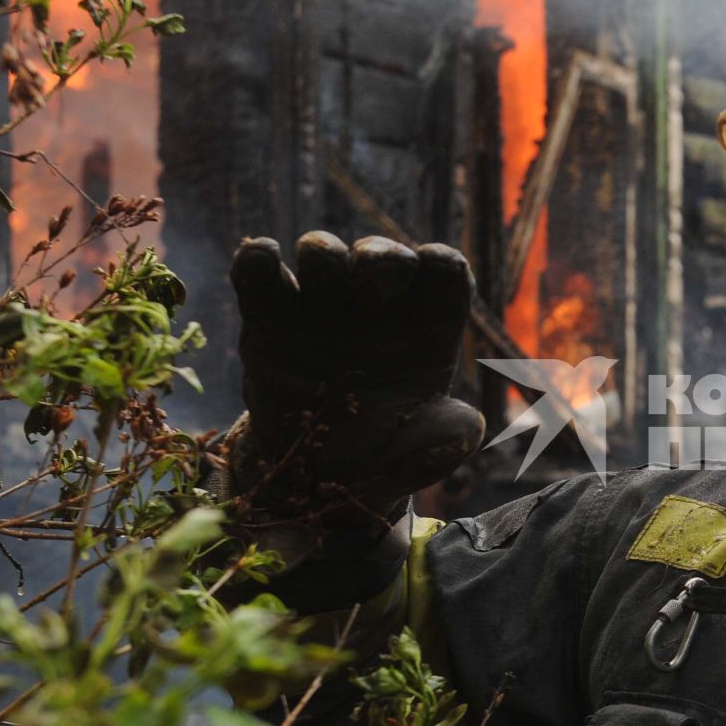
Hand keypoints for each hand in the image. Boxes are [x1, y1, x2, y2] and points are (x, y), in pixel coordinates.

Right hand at [227, 231, 485, 532]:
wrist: (317, 474)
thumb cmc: (384, 451)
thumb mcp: (422, 454)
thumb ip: (449, 440)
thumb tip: (469, 427)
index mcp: (426, 326)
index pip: (444, 271)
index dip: (441, 266)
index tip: (434, 276)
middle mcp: (376, 308)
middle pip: (385, 255)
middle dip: (381, 259)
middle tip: (371, 291)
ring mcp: (321, 306)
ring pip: (322, 251)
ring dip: (323, 254)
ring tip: (322, 283)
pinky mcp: (268, 315)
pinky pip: (257, 271)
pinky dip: (257, 260)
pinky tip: (266, 260)